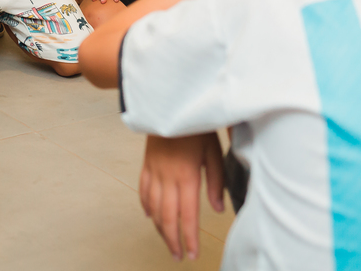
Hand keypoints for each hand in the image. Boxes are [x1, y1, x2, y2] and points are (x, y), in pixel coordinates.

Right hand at [139, 133, 224, 260]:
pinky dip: (146, 206)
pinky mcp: (146, 164)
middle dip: (172, 240)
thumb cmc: (196, 127)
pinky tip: (151, 216)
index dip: (189, 238)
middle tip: (177, 256)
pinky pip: (143, 190)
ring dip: (159, 229)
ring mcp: (154, 171)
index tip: (192, 253)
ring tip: (167, 242)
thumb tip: (217, 209)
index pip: (187, 216)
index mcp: (187, 176)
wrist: (171, 104)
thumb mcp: (214, 151)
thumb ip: (216, 182)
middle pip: (167, 217)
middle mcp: (167, 178)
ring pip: (153, 208)